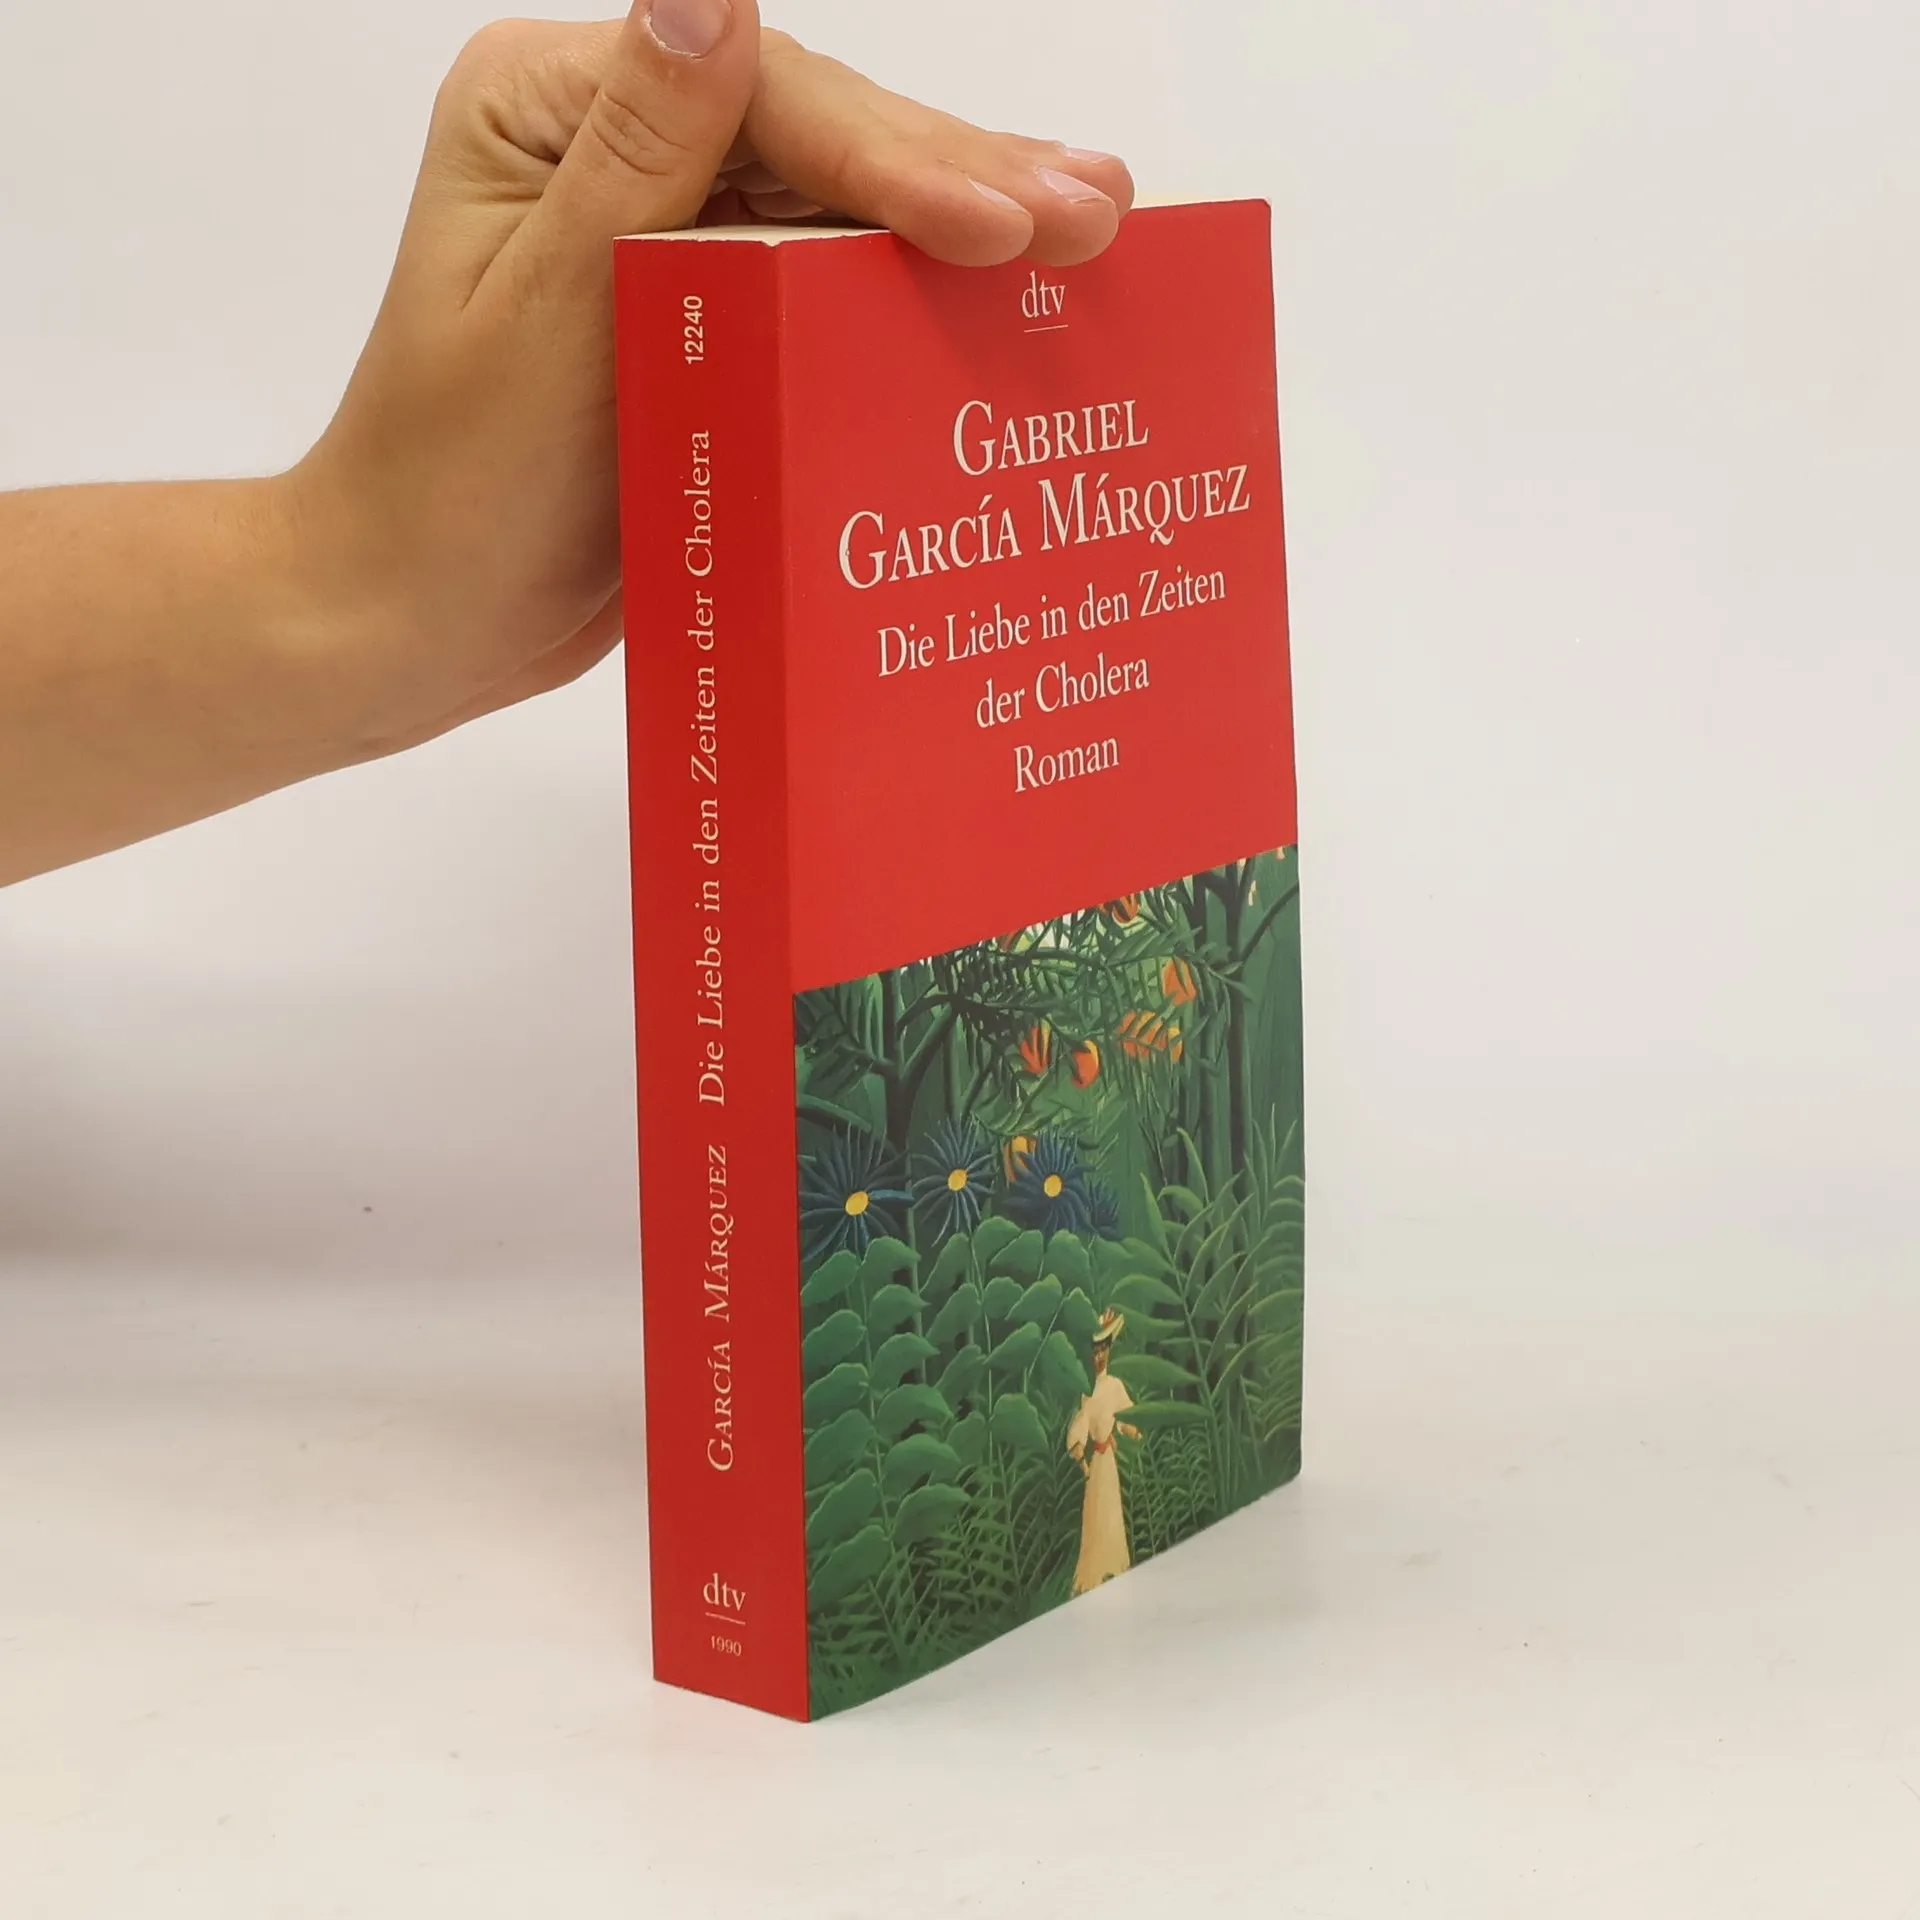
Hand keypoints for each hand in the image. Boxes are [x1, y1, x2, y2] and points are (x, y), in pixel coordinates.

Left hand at [290, 4, 1134, 759]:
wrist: (420, 613)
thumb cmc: (453, 485)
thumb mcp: (541, 319)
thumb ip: (638, 160)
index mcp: (551, 111)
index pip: (758, 101)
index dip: (891, 158)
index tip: (1000, 226)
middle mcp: (612, 143)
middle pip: (818, 134)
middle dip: (961, 176)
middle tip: (1099, 208)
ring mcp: (665, 222)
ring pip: (839, 199)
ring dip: (968, 214)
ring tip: (1097, 223)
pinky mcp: (704, 306)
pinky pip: (826, 276)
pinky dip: (920, 284)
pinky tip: (1013, 283)